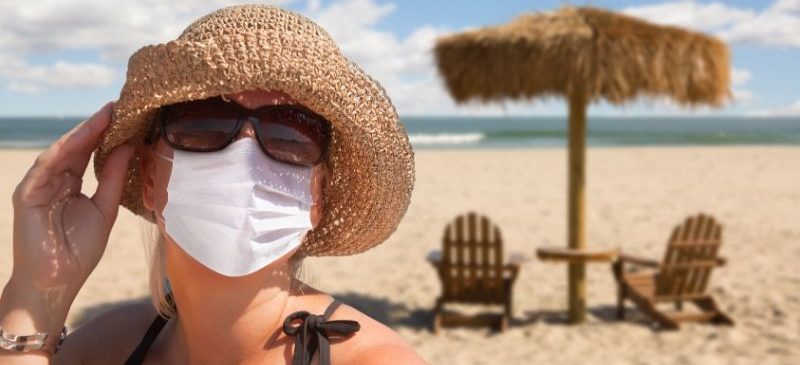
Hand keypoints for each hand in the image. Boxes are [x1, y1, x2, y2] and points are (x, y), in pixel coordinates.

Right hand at [9, 102, 133, 301]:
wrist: (56, 282)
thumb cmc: (79, 250)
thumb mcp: (105, 208)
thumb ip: (113, 177)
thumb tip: (129, 145)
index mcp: (72, 182)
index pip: (90, 151)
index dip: (108, 133)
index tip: (130, 114)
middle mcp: (55, 179)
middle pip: (77, 146)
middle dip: (98, 125)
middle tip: (120, 104)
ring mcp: (39, 184)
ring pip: (62, 150)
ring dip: (84, 131)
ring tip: (107, 114)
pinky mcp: (27, 193)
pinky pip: (47, 165)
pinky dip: (64, 149)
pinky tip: (82, 136)